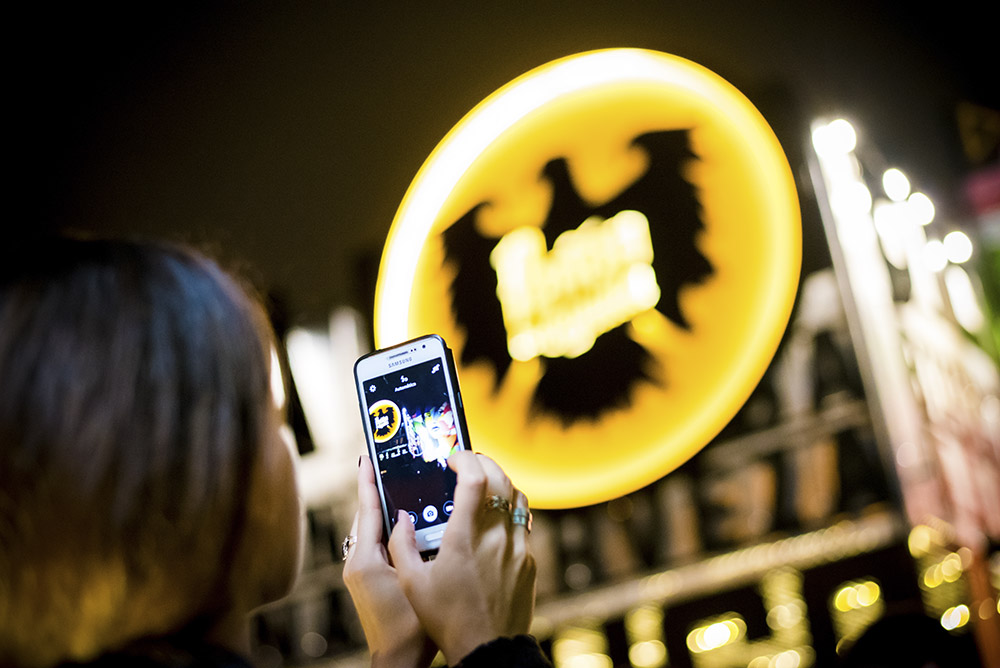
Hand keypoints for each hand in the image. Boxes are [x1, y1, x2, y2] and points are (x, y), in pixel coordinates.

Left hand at [342, 456, 436, 667]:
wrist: (398, 660)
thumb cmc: (412, 627)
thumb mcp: (414, 579)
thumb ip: (408, 545)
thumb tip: (404, 517)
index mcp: (365, 560)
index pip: (367, 510)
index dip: (367, 482)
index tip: (366, 457)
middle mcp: (356, 563)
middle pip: (367, 517)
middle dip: (374, 491)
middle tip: (382, 464)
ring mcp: (359, 572)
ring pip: (370, 530)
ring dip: (379, 509)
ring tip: (392, 486)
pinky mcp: (366, 579)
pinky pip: (373, 544)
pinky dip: (383, 528)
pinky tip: (400, 522)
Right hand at [389, 451, 536, 664]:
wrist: (488, 649)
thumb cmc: (447, 619)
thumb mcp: (412, 583)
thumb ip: (402, 544)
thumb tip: (401, 518)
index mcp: (465, 538)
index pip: (475, 479)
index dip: (465, 458)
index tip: (452, 458)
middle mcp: (495, 537)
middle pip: (500, 478)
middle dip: (484, 462)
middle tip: (468, 464)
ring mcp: (517, 548)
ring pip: (517, 498)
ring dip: (501, 483)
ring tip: (483, 487)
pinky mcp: (528, 561)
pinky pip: (523, 523)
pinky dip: (509, 511)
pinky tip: (494, 521)